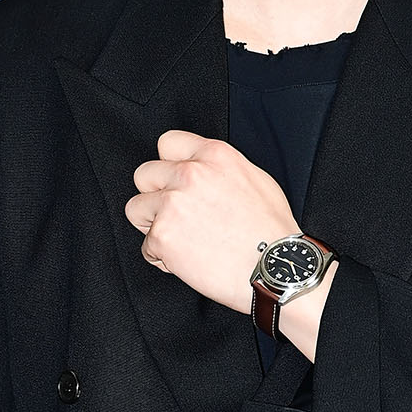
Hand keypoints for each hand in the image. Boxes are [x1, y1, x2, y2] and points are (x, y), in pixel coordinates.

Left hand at [125, 131, 297, 313]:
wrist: (275, 268)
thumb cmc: (272, 232)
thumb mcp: (256, 180)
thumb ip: (220, 170)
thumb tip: (204, 172)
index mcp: (214, 155)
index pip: (168, 142)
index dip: (169, 164)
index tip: (173, 180)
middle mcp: (190, 173)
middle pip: (145, 174)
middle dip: (155, 195)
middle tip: (176, 215)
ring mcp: (172, 204)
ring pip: (136, 209)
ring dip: (153, 225)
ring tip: (181, 240)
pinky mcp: (162, 236)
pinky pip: (146, 246)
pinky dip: (162, 258)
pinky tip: (189, 261)